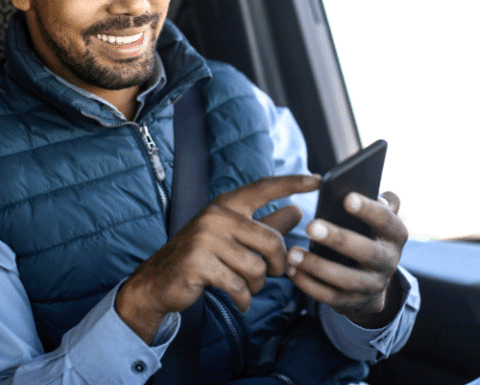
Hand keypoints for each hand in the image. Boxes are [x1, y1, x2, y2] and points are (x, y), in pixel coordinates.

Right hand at [115, 175, 319, 342]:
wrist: (160, 280)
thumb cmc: (203, 255)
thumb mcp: (234, 235)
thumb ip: (267, 223)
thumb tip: (297, 210)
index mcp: (227, 204)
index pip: (264, 187)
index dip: (292, 183)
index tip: (320, 179)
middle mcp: (216, 215)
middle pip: (271, 240)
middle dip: (278, 264)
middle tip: (273, 273)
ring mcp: (206, 238)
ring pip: (257, 267)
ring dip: (257, 285)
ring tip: (247, 286)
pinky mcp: (199, 263)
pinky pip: (239, 286)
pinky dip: (244, 299)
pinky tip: (240, 300)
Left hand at [286, 191, 407, 327]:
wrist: (373, 282)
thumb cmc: (368, 236)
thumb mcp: (380, 220)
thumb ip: (381, 203)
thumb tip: (376, 189)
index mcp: (395, 235)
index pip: (386, 221)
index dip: (369, 210)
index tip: (346, 197)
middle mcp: (388, 262)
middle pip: (366, 252)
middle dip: (338, 239)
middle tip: (310, 226)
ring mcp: (371, 285)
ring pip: (345, 279)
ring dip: (317, 266)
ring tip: (292, 252)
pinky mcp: (352, 303)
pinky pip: (330, 297)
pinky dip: (309, 284)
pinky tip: (291, 270)